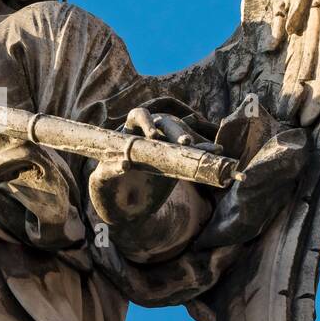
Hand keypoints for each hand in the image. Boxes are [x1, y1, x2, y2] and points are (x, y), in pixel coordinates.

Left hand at [88, 108, 219, 225]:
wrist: (125, 205)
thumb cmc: (109, 188)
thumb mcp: (102, 181)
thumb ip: (109, 171)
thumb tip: (124, 163)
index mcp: (128, 131)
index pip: (139, 115)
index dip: (146, 122)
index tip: (154, 136)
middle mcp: (150, 132)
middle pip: (166, 123)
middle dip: (176, 131)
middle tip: (184, 143)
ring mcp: (166, 143)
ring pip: (183, 135)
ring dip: (194, 140)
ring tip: (206, 148)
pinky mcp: (178, 157)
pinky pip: (194, 150)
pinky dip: (205, 151)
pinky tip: (217, 151)